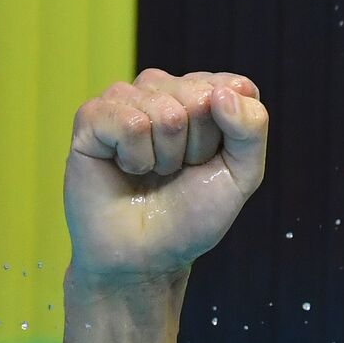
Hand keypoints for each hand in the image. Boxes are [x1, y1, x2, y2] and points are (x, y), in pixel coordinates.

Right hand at [65, 69, 268, 282]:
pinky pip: (129, 123)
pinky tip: (126, 168)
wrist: (146, 255)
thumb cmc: (194, 214)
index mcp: (204, 95)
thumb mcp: (243, 174)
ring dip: (165, 156)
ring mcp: (126, 100)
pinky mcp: (92, 117)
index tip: (214, 159)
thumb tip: (222, 93)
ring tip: (153, 171)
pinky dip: (136, 157)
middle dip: (198, 146)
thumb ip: (251, 128)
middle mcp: (165, 89)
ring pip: (166, 112)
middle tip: (179, 170)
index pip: (235, 87)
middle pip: (201, 97)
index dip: (232, 132)